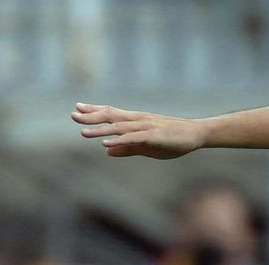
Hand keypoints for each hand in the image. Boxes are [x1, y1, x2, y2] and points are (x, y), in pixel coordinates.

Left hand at [72, 103, 206, 158]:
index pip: (111, 113)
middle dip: (91, 116)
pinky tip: (106, 143)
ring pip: (118, 127)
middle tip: (73, 115)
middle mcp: (138, 120)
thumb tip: (108, 151)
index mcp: (135, 121)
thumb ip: (127, 148)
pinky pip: (132, 138)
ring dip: (100, 129)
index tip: (78, 109)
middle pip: (110, 116)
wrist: (195, 135)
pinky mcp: (153, 136)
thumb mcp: (146, 147)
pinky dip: (118, 140)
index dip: (94, 111)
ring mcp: (145, 127)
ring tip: (83, 132)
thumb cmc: (171, 140)